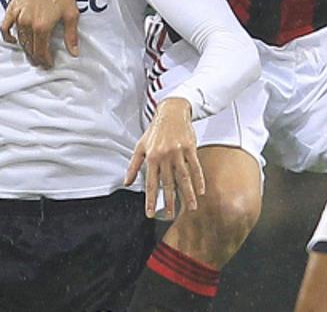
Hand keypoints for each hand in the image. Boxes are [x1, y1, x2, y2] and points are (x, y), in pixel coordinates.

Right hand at [0, 0, 79, 68]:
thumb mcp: (71, 14)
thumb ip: (71, 36)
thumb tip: (74, 53)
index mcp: (42, 27)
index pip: (41, 51)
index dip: (45, 60)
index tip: (48, 64)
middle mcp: (28, 24)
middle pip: (29, 48)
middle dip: (36, 57)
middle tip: (41, 62)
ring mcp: (18, 17)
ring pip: (20, 39)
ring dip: (25, 48)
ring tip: (32, 53)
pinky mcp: (12, 9)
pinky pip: (5, 27)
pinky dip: (7, 36)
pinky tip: (13, 40)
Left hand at [124, 98, 203, 219]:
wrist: (172, 111)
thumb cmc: (155, 130)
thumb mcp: (140, 146)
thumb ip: (133, 166)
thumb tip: (126, 183)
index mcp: (151, 157)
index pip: (150, 183)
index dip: (150, 200)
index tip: (150, 213)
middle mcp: (164, 156)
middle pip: (168, 184)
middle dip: (169, 201)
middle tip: (170, 215)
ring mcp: (178, 152)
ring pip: (183, 178)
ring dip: (187, 194)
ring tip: (191, 207)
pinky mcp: (190, 148)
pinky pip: (195, 167)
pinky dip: (199, 180)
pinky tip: (201, 190)